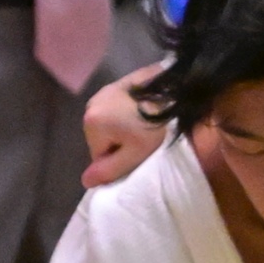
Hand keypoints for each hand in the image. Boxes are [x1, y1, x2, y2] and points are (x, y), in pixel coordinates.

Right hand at [82, 65, 169, 186]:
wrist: (178, 92)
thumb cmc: (156, 128)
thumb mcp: (134, 155)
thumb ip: (108, 170)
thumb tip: (85, 181)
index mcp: (92, 122)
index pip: (98, 154)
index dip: (118, 158)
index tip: (137, 152)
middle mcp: (91, 103)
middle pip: (101, 136)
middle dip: (118, 141)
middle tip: (143, 139)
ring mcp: (105, 89)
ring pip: (109, 121)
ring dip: (123, 126)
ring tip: (145, 125)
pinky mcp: (118, 81)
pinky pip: (116, 106)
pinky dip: (128, 111)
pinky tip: (145, 110)